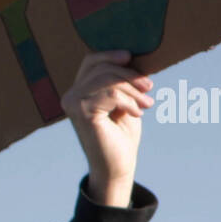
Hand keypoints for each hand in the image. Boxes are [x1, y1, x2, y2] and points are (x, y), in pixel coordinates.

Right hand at [60, 49, 153, 205]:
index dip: (111, 55)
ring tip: (147, 103)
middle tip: (149, 87)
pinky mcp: (81, 113)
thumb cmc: (122, 135)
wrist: (118, 167)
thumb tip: (132, 56)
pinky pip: (111, 94)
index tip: (131, 57)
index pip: (92, 61)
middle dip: (130, 75)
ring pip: (108, 80)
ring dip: (133, 90)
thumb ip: (121, 81)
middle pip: (102, 68)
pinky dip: (129, 101)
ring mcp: (73, 103)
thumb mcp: (123, 101)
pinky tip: (137, 114)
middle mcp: (71, 95)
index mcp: (79, 90)